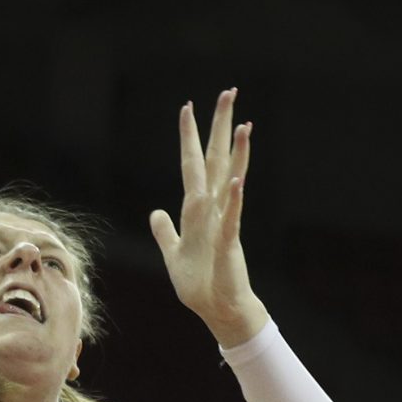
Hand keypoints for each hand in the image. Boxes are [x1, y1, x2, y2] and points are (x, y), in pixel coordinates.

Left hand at [150, 87, 269, 347]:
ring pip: (229, 180)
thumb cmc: (200, 283)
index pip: (193, 164)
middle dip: (219, 127)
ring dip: (236, 153)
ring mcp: (223, 223)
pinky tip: (236, 180)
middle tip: (228, 91)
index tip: (188, 107)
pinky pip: (230, 217)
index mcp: (198, 209)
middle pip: (215, 159)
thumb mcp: (172, 253)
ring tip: (245, 125)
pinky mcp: (228, 243)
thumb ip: (164, 231)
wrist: (220, 309)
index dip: (190, 137)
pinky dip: (232, 199)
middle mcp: (214, 208)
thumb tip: (156, 213)